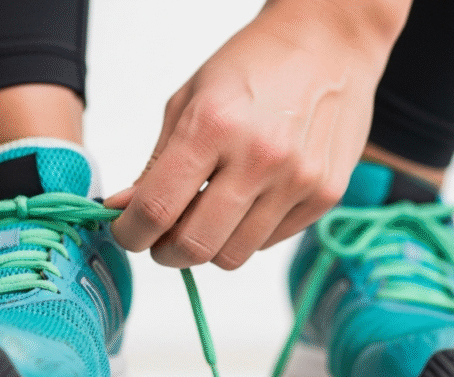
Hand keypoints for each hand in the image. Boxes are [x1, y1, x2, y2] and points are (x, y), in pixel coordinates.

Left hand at [108, 0, 408, 269]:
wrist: (329, 43)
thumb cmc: (254, 64)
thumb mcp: (189, 99)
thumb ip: (156, 162)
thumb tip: (123, 208)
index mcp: (214, 125)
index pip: (156, 208)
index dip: (130, 233)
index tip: (127, 232)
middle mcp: (259, 157)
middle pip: (195, 246)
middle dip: (166, 252)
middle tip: (162, 237)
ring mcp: (298, 181)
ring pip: (233, 256)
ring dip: (209, 245)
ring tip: (207, 215)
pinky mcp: (325, 196)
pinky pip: (269, 242)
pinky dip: (248, 233)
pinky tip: (249, 199)